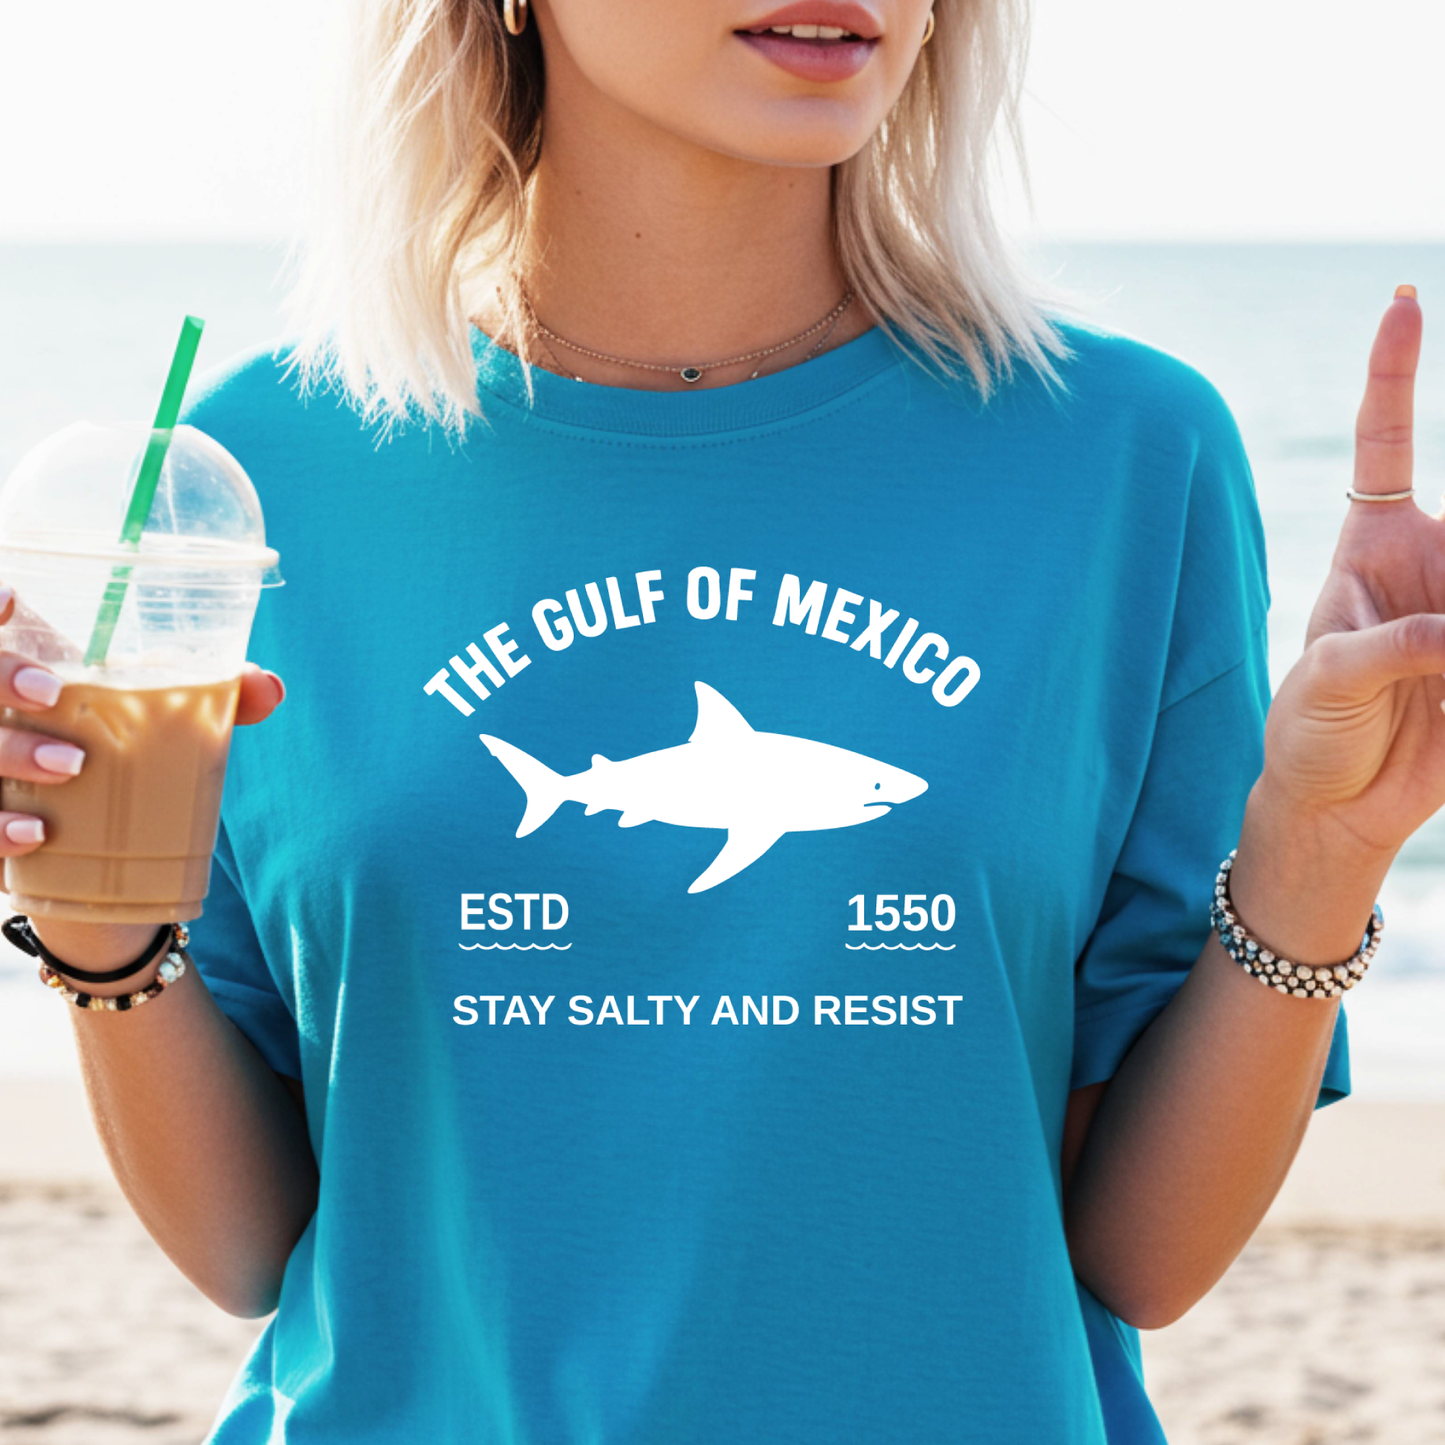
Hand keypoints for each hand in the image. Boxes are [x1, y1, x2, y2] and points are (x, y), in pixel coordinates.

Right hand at [0, 587, 284, 973]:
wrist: (90, 838)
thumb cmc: (122, 747)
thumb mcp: (156, 714)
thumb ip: (212, 695)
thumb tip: (268, 687)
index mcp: (26, 662)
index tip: (10, 599)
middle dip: (1, 676)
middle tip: (51, 694)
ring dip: (13, 751)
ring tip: (73, 765)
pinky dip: (0, 826)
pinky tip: (37, 834)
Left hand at [1261, 286, 1444, 861]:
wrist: (1338, 804)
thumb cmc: (1311, 729)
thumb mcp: (1329, 681)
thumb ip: (1396, 648)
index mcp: (1376, 543)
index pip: (1388, 440)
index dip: (1394, 373)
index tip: (1401, 302)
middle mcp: (1439, 558)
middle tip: (1438, 558)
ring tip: (1434, 644)